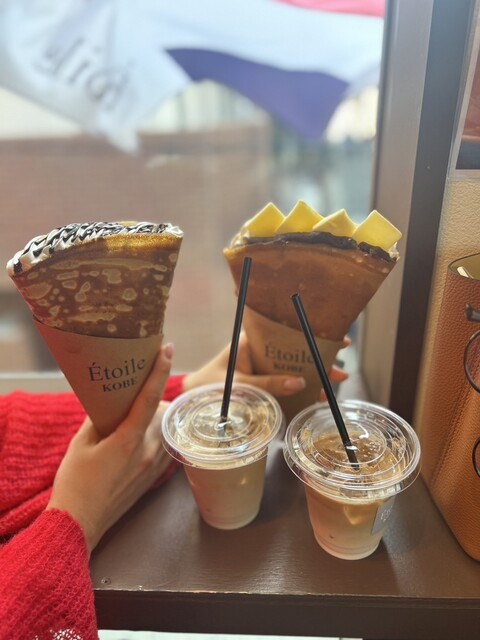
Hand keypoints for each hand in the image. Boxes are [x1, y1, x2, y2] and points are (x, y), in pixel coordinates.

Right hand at [46, 344, 173, 552]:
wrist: (79, 523)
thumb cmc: (75, 481)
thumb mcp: (80, 444)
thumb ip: (99, 420)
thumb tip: (111, 406)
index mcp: (127, 440)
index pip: (150, 399)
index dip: (160, 371)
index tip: (168, 349)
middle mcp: (147, 452)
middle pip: (164, 413)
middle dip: (159, 398)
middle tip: (144, 393)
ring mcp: (153, 467)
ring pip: (169, 431)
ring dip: (161, 418)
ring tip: (144, 414)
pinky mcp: (154, 478)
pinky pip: (167, 449)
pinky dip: (161, 437)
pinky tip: (146, 437)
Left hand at [183, 332, 348, 398]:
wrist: (192, 398)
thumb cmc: (210, 384)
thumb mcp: (240, 384)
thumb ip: (267, 384)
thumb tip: (299, 383)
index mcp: (253, 342)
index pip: (288, 333)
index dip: (312, 335)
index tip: (336, 340)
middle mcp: (260, 352)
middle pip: (295, 353)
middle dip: (319, 360)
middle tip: (341, 370)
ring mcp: (261, 368)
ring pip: (292, 369)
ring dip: (313, 377)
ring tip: (334, 386)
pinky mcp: (261, 383)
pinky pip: (284, 383)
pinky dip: (300, 390)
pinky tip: (315, 397)